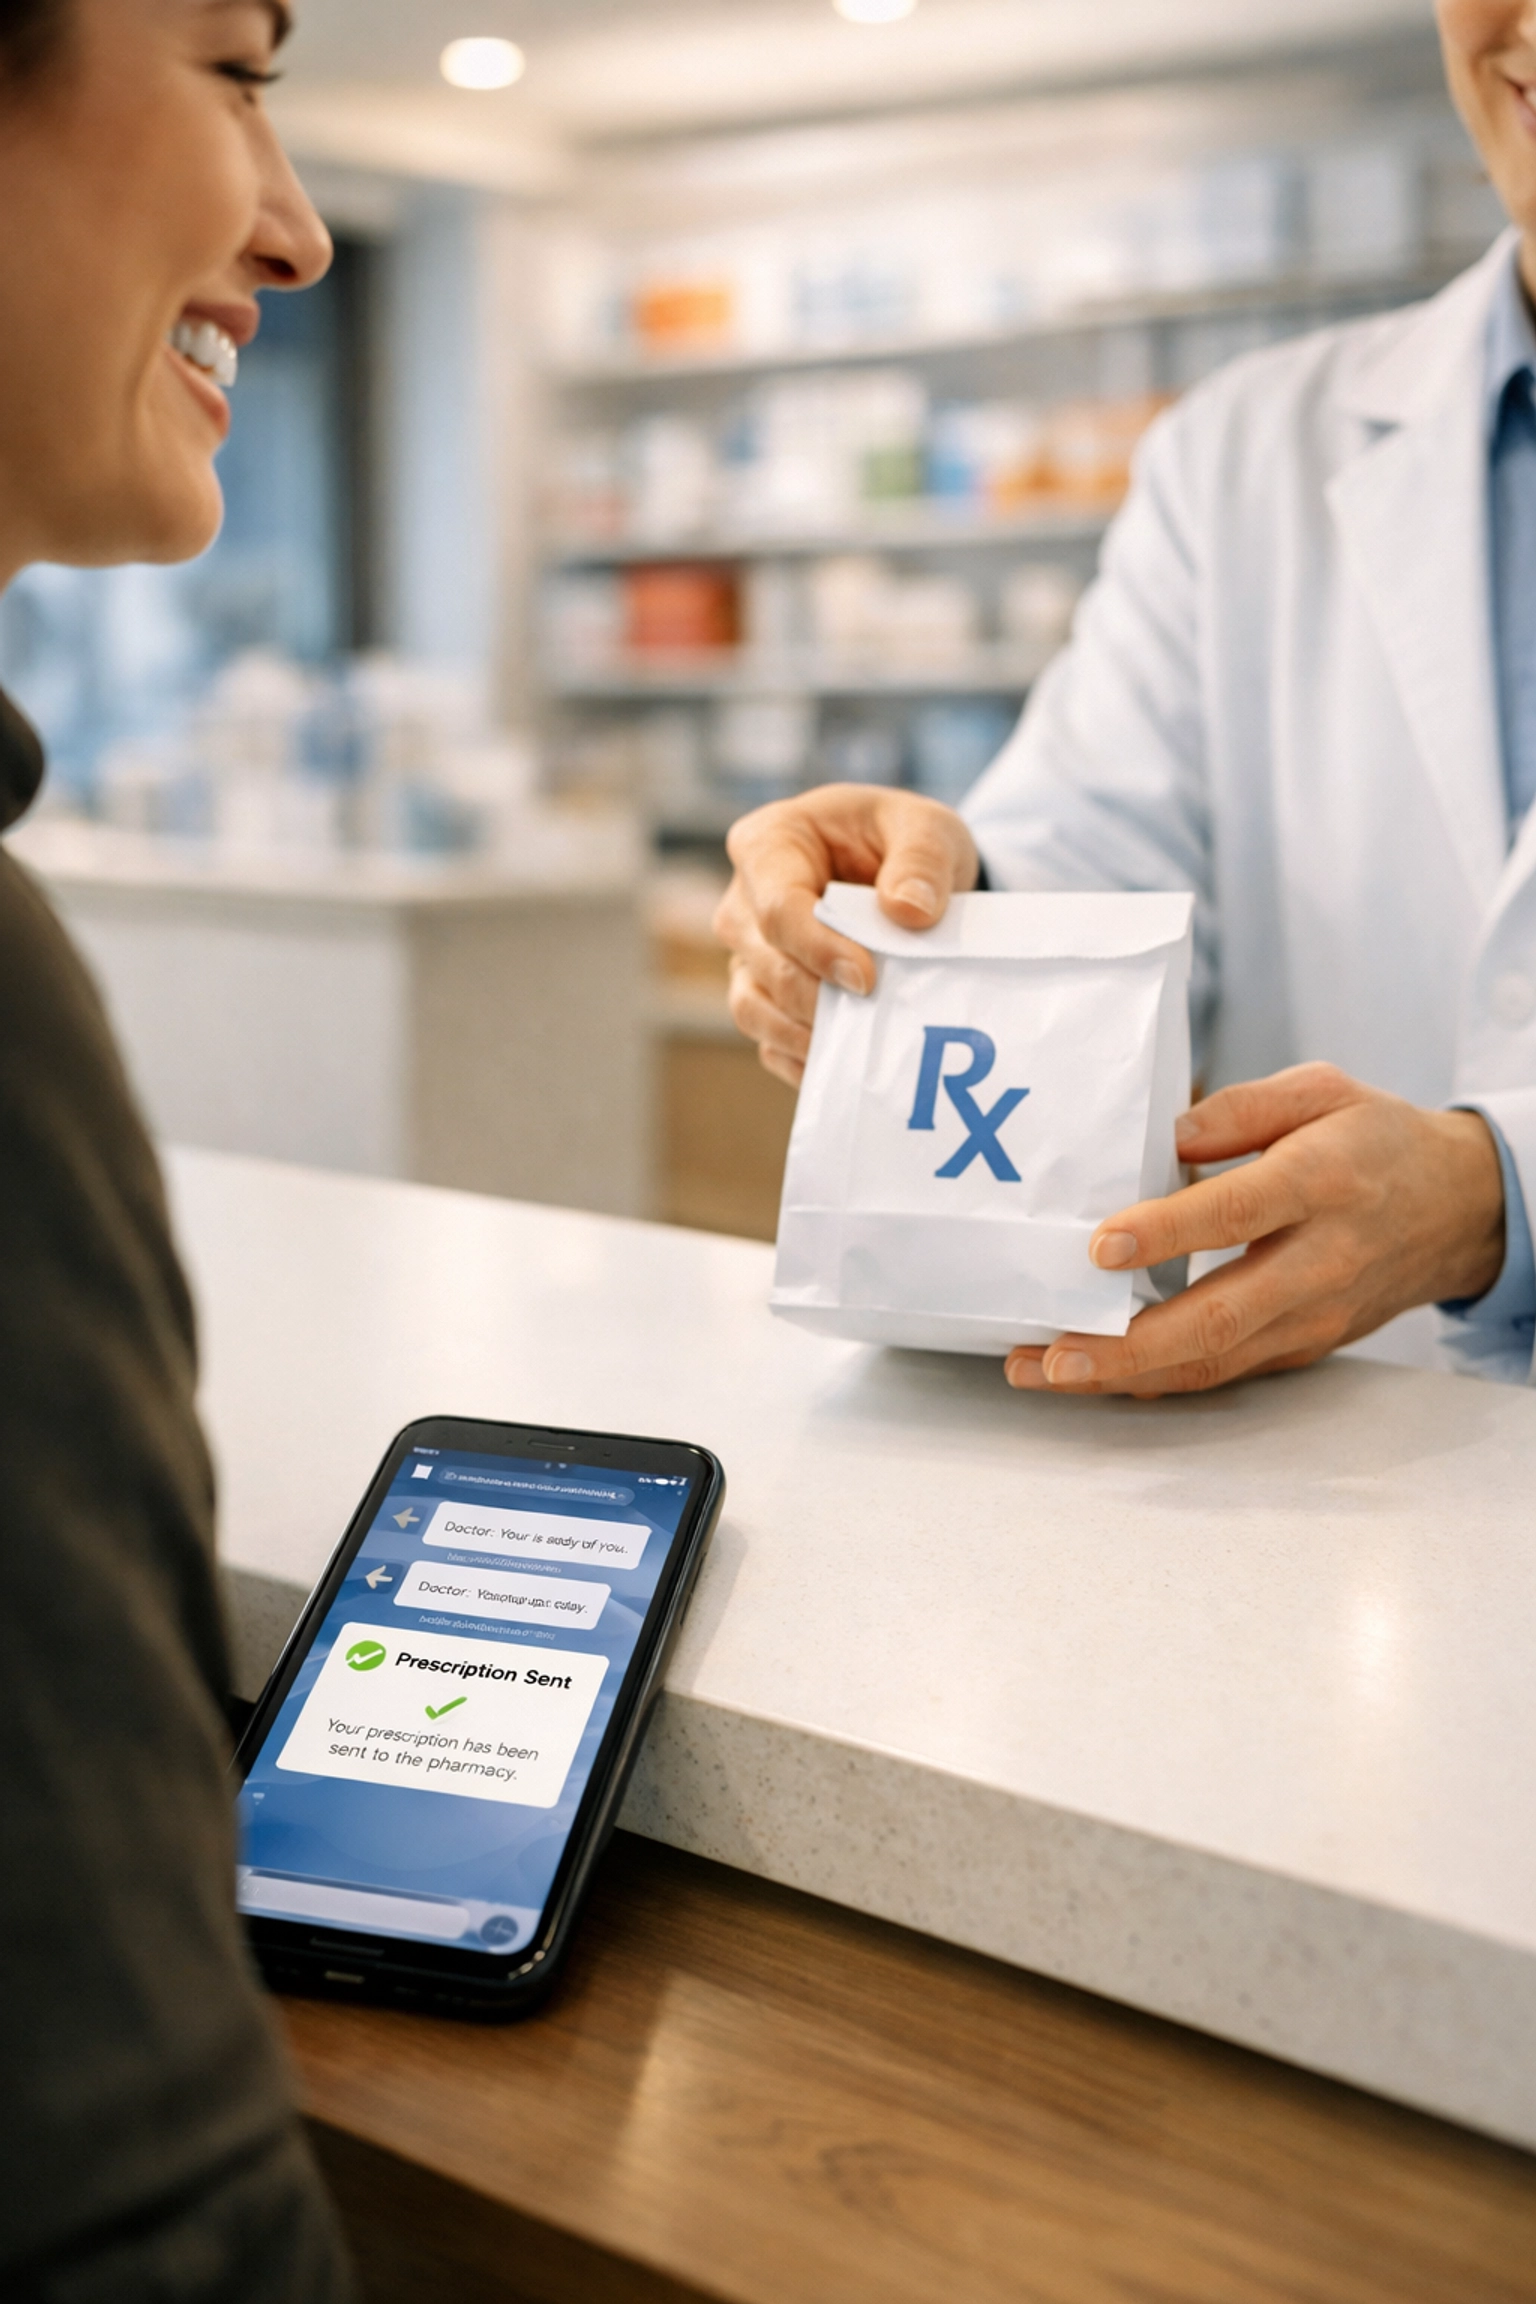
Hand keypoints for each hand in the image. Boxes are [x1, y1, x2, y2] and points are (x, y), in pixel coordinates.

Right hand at [714, 785, 979, 1087]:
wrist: (903, 874)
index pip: (778, 907)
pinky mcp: (762, 996)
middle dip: (820, 997)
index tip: (867, 978)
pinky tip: (848, 1062)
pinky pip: (768, 1040)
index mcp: (769, 844)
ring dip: (808, 1034)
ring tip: (864, 1043)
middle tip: (877, 1016)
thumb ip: (922, 860)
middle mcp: (743, 902)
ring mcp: (748, 954)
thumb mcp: (927, 829)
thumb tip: (908, 910)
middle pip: (766, 963)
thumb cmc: (901, 840)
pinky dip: (804, 1059)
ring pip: (754, 1008)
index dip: (818, 948)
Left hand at [1004, 1063, 1505, 1398]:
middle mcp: (1318, 1262)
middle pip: (1219, 1317)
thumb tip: (1165, 1134)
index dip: (1167, 1232)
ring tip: (1049, 1372)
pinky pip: (1224, 1372)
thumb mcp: (1321, 1090)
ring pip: (1215, 1361)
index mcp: (1322, 1182)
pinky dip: (1158, 1379)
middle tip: (1053, 1354)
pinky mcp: (1301, 1347)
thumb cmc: (1375, 1142)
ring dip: (1127, 1375)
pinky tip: (1100, 1374)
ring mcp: (1311, 1317)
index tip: (1100, 1246)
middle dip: (1128, 1346)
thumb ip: (1240, 1107)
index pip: (1238, 1213)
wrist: (1455, 1209)